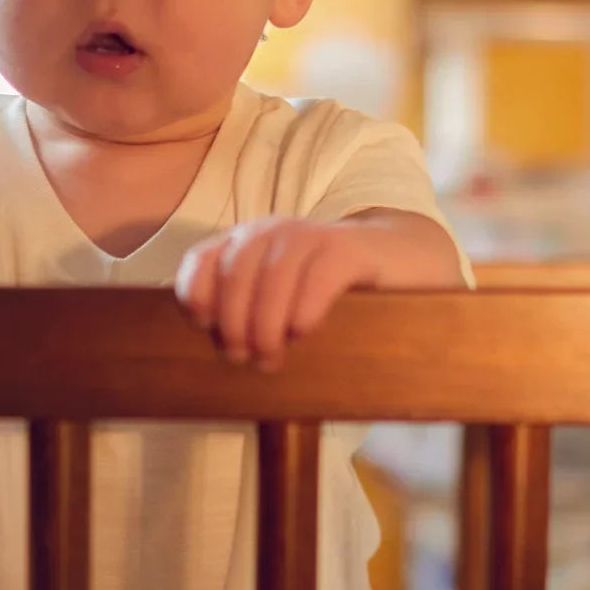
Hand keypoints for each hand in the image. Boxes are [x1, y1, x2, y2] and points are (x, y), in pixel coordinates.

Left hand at [176, 217, 380, 371]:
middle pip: (234, 275)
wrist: (393, 259)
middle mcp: (270, 231)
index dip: (196, 294)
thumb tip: (217, 351)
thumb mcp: (277, 296)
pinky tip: (303, 332)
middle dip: (233, 324)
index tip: (206, 328)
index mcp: (244, 242)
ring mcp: (308, 235)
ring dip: (266, 326)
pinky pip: (316, 279)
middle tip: (245, 358)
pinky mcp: (345, 249)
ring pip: (272, 280)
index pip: (200, 259)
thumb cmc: (325, 290)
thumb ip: (244, 310)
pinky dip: (303, 310)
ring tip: (271, 358)